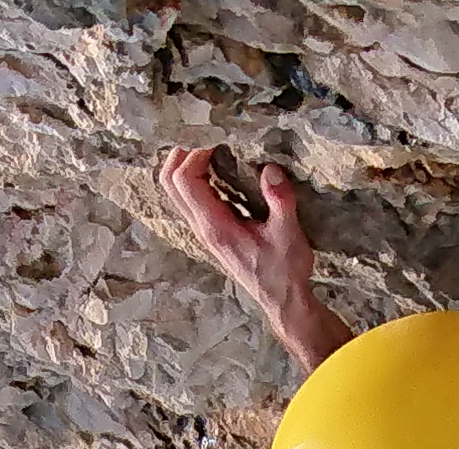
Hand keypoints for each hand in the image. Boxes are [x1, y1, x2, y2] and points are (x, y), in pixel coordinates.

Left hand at [155, 146, 343, 370]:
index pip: (185, 181)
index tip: (218, 141)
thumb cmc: (284, 271)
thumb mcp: (288, 233)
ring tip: (206, 148)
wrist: (282, 301)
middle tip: (203, 137)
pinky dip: (194, 179)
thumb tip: (270, 170)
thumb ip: (280, 199)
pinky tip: (214, 169)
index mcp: (216, 226)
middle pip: (170, 184)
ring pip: (176, 193)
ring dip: (184, 166)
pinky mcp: (212, 233)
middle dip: (180, 155)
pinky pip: (191, 200)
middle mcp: (203, 228)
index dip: (195, 154)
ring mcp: (205, 232)